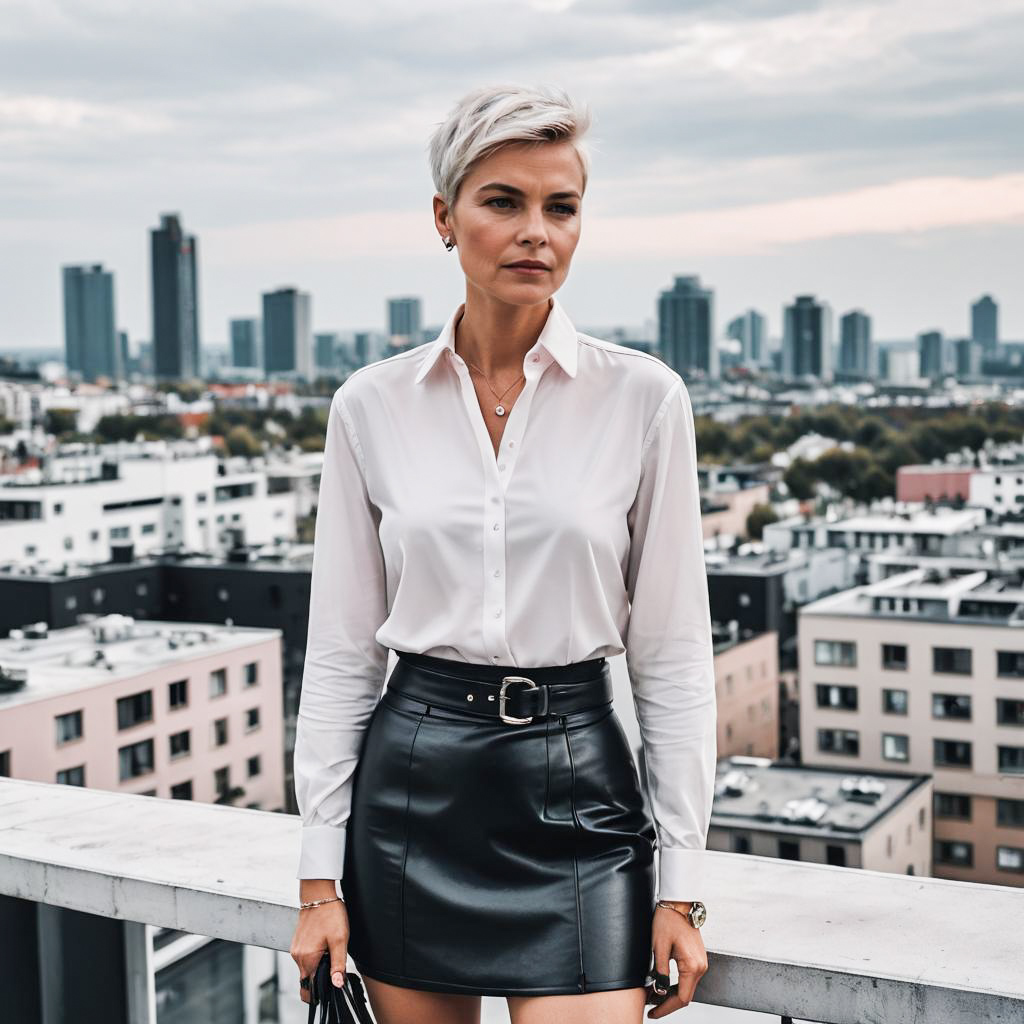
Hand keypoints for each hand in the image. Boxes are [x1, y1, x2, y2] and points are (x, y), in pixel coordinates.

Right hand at [290, 894, 349, 1005]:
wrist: (318, 894)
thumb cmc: (330, 914)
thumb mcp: (340, 939)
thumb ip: (338, 964)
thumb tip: (337, 985)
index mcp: (307, 959)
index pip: (308, 989)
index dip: (320, 993)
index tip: (332, 985)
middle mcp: (298, 957)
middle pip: (309, 979)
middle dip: (322, 977)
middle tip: (336, 963)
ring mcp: (296, 949)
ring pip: (308, 968)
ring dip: (319, 965)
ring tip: (331, 949)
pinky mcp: (298, 943)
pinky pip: (306, 957)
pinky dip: (315, 957)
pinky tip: (324, 944)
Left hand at [646, 902, 708, 1018]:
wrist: (678, 902)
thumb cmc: (668, 920)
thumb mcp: (659, 946)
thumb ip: (659, 971)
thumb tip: (658, 991)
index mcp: (693, 965)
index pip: (681, 998)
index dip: (666, 1008)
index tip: (652, 1012)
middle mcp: (701, 966)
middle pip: (685, 995)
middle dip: (667, 1003)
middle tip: (649, 1006)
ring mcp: (701, 962)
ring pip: (686, 987)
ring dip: (670, 993)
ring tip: (652, 995)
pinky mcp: (697, 958)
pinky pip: (688, 977)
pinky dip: (675, 984)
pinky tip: (662, 984)